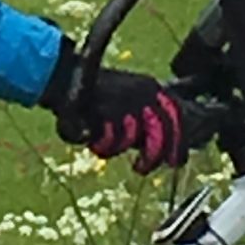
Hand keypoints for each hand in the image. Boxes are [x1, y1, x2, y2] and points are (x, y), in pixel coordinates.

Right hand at [42, 39, 188, 172]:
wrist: (65, 76)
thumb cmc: (97, 95)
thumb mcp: (128, 101)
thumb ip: (146, 119)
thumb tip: (164, 150)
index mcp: (150, 87)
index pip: (176, 116)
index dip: (179, 142)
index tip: (176, 162)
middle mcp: (142, 91)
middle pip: (160, 132)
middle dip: (153, 156)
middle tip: (141, 168)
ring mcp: (125, 100)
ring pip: (133, 138)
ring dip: (118, 146)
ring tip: (109, 147)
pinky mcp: (106, 110)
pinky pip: (112, 139)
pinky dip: (104, 144)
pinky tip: (95, 138)